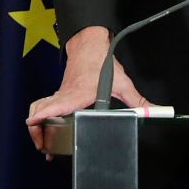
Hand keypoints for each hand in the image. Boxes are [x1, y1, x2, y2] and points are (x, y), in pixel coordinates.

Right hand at [26, 27, 152, 157]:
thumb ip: (139, 101)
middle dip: (36, 129)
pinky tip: (46, 126)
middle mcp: (64, 94)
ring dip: (36, 123)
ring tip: (41, 141)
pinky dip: (40, 115)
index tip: (33, 124)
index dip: (41, 116)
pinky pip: (45, 104)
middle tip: (41, 146)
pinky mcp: (60, 92)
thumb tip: (156, 111)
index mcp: (76, 94)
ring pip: (39, 107)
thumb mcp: (122, 83)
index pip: (53, 106)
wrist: (89, 43)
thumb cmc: (101, 61)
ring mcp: (60, 93)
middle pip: (40, 110)